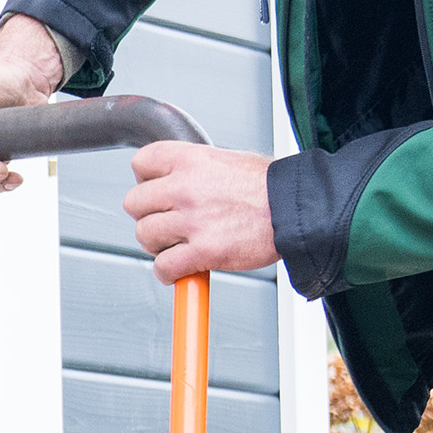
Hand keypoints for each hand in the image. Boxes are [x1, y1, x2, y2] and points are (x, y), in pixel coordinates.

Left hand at [123, 140, 276, 279]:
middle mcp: (186, 187)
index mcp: (191, 160)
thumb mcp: (228, 159)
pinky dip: (168, 272)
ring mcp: (192, 220)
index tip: (156, 192)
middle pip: (134, 203)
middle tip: (167, 222)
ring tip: (178, 245)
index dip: (145, 180)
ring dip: (158, 245)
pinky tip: (180, 269)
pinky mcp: (203, 251)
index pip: (141, 163)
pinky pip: (164, 266)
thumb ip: (196, 169)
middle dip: (149, 215)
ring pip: (145, 236)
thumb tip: (177, 181)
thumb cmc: (271, 186)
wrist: (298, 208)